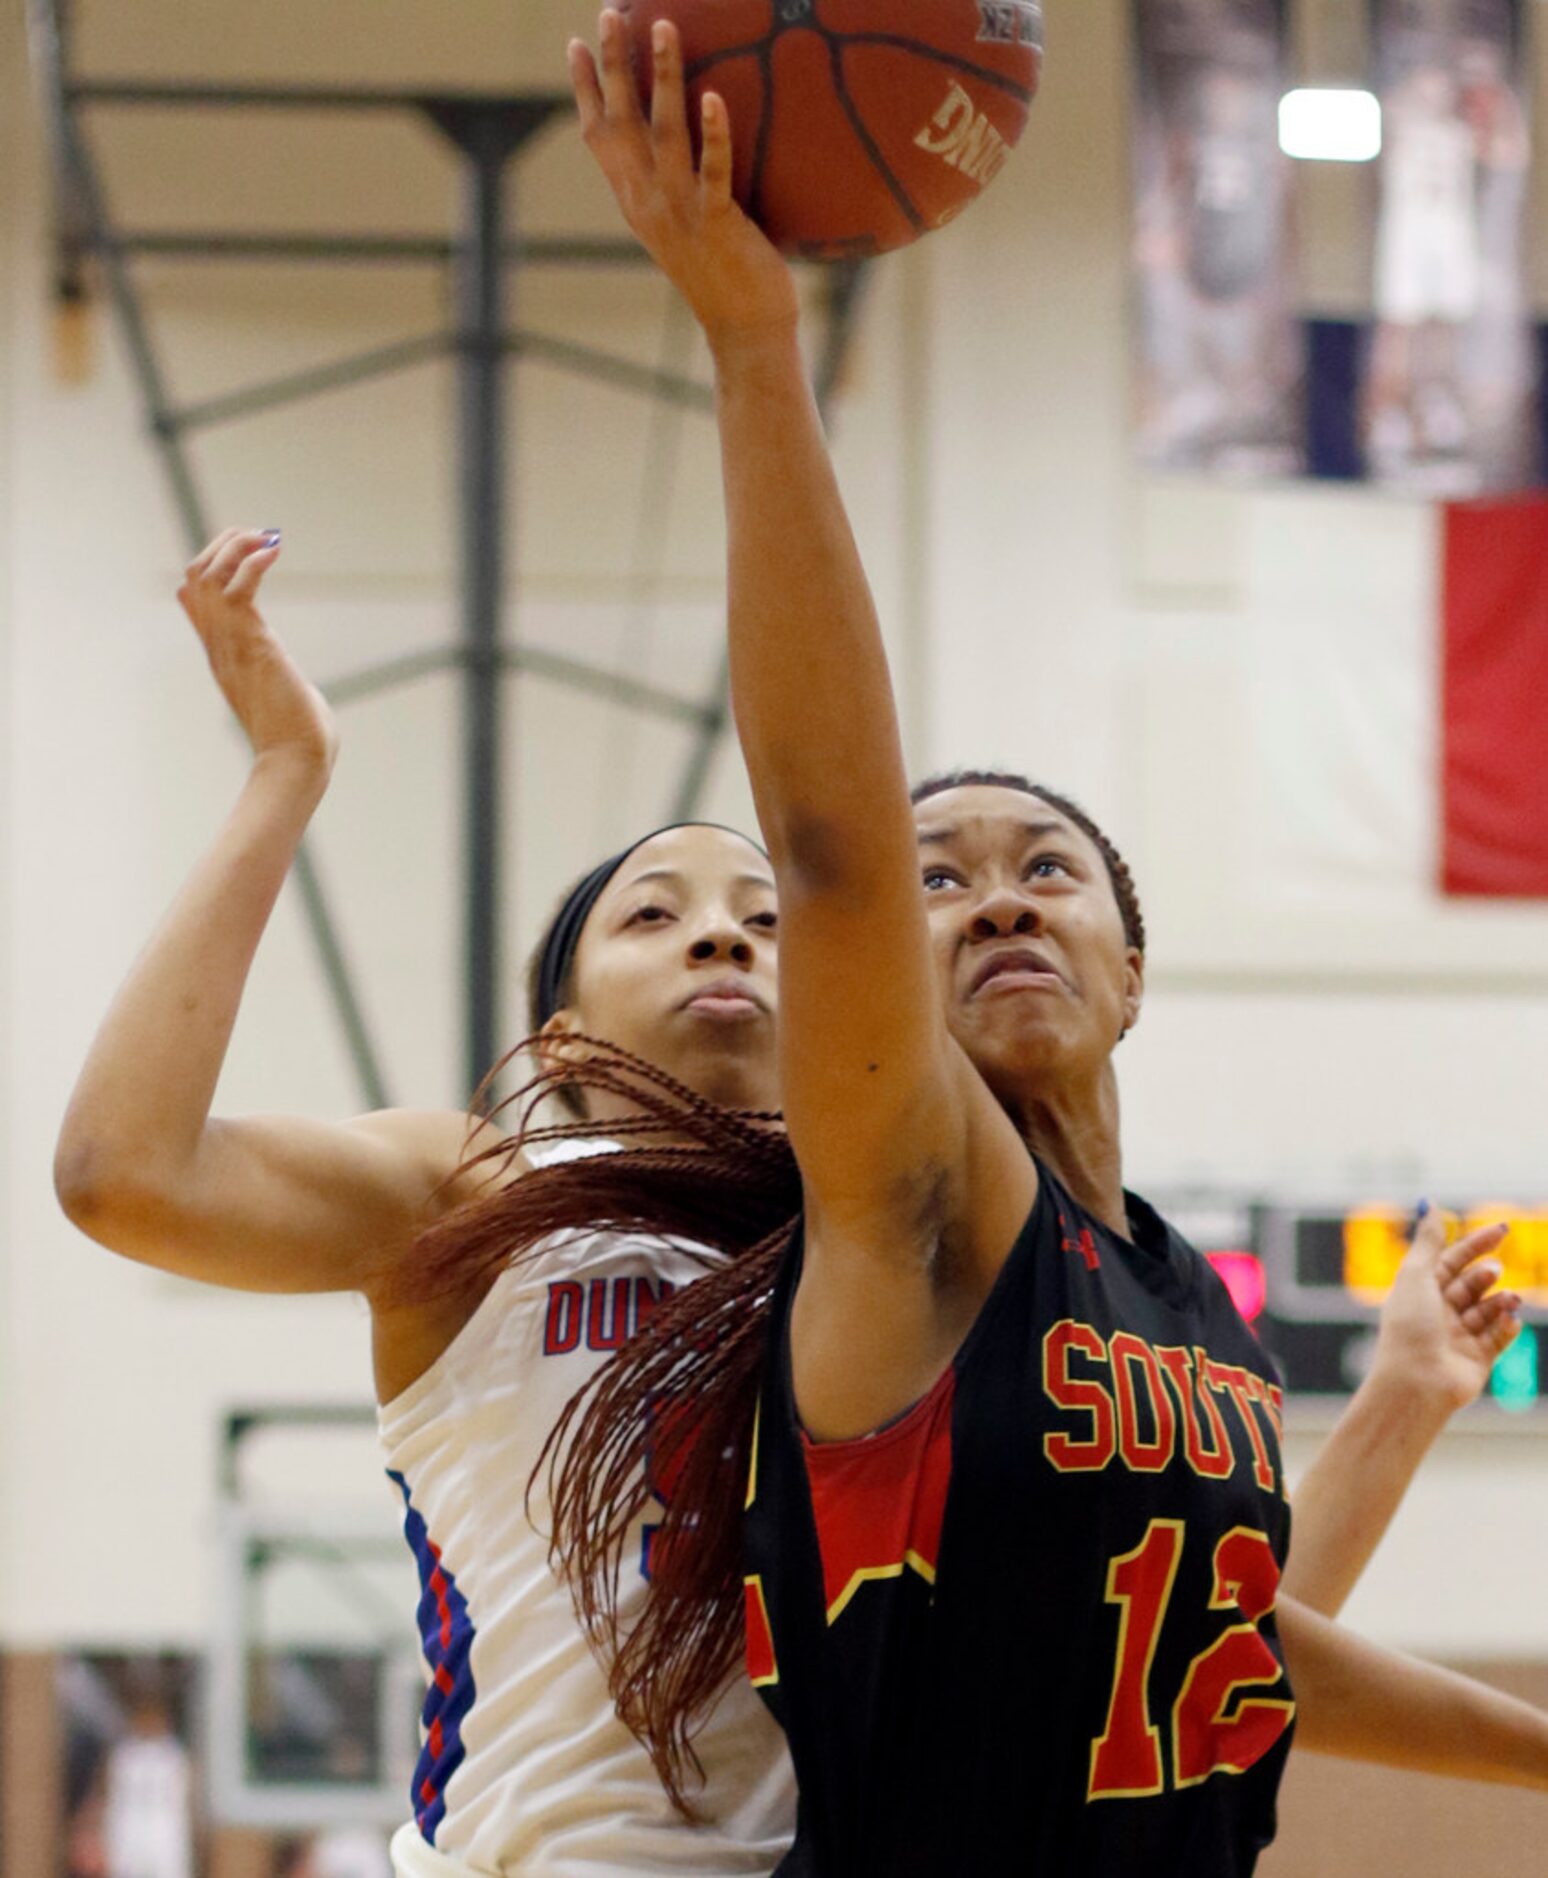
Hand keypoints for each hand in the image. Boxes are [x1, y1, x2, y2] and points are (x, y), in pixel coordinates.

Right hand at [177, 529, 336, 777]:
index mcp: (222, 655)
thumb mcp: (281, 701)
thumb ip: (279, 682)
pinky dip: (252, 561)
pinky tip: (273, 550)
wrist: (296, 760)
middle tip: (257, 535)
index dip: (213, 565)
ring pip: (207, 575)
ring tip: (265, 536)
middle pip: (195, 577)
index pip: (194, 598)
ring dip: (234, 545)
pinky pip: (237, 588)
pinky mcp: (252, 643)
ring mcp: (230, 644)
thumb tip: (294, 688)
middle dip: (222, 545)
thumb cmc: (298, 739)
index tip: (247, 551)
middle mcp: (219, 645)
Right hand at [569, 10, 799, 350]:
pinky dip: (712, 134)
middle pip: (623, 122)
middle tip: (609, 12)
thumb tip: (686, 139)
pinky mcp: (718, 223)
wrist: (744, 329)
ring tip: (664, 25)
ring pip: (665, 133)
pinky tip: (712, 96)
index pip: (600, 137)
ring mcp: (681, 212)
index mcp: (635, 202)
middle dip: (615, 64)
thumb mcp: (686, 225)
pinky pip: (714, 171)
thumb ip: (676, 184)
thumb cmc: (724, 277)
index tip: (576, 44)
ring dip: (663, 77)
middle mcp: (648, 203)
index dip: (586, 90)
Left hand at [1370, 1206, 1520, 1414]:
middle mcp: (1439, 1312)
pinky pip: (1500, 1337)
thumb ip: (1428, 1241)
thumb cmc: (1410, 1325)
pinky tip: (1510, 1319)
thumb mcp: (1416, 1274)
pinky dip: (1507, 1325)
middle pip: (1472, 1283)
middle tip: (1493, 1271)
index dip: (1476, 1244)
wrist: (1417, 1381)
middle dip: (1486, 1274)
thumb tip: (1429, 1202)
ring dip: (1501, 1299)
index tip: (1503, 1230)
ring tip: (1506, 1299)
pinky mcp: (1478, 1359)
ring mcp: (1459, 1336)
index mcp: (1420, 1290)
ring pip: (1489, 1308)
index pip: (1452, 1260)